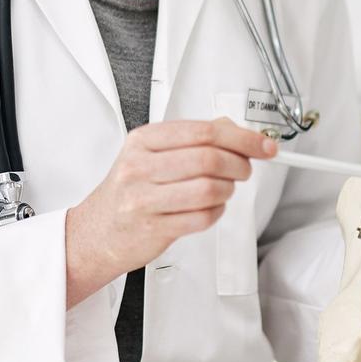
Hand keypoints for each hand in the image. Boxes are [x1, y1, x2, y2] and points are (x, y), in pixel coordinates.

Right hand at [65, 118, 276, 307]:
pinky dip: (216, 212)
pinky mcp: (154, 228)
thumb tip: (235, 129)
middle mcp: (140, 167)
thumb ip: (192, 139)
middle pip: (209, 159)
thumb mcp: (151, 154)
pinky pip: (203, 218)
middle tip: (245, 169)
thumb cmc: (128, 192)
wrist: (97, 232)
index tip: (263, 145)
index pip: (204, 131)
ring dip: (228, 191)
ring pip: (209, 189)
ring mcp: (144, 199)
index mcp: (143, 141)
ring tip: (223, 190)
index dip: (242, 138)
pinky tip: (210, 208)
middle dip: (239, 165)